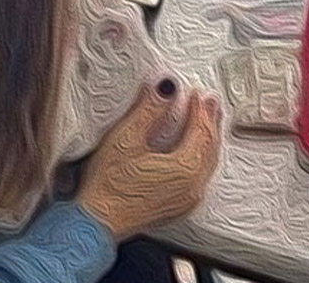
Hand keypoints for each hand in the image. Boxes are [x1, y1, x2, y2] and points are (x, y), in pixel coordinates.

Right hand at [77, 84, 221, 240]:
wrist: (98, 220)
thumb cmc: (108, 184)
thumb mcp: (126, 139)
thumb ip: (149, 110)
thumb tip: (166, 88)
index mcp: (185, 168)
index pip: (200, 131)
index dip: (198, 109)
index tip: (195, 92)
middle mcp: (193, 186)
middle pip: (209, 147)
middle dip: (210, 122)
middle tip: (210, 102)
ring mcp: (187, 199)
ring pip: (207, 163)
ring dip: (208, 139)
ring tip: (206, 122)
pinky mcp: (178, 206)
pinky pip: (200, 176)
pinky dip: (201, 157)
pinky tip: (194, 153)